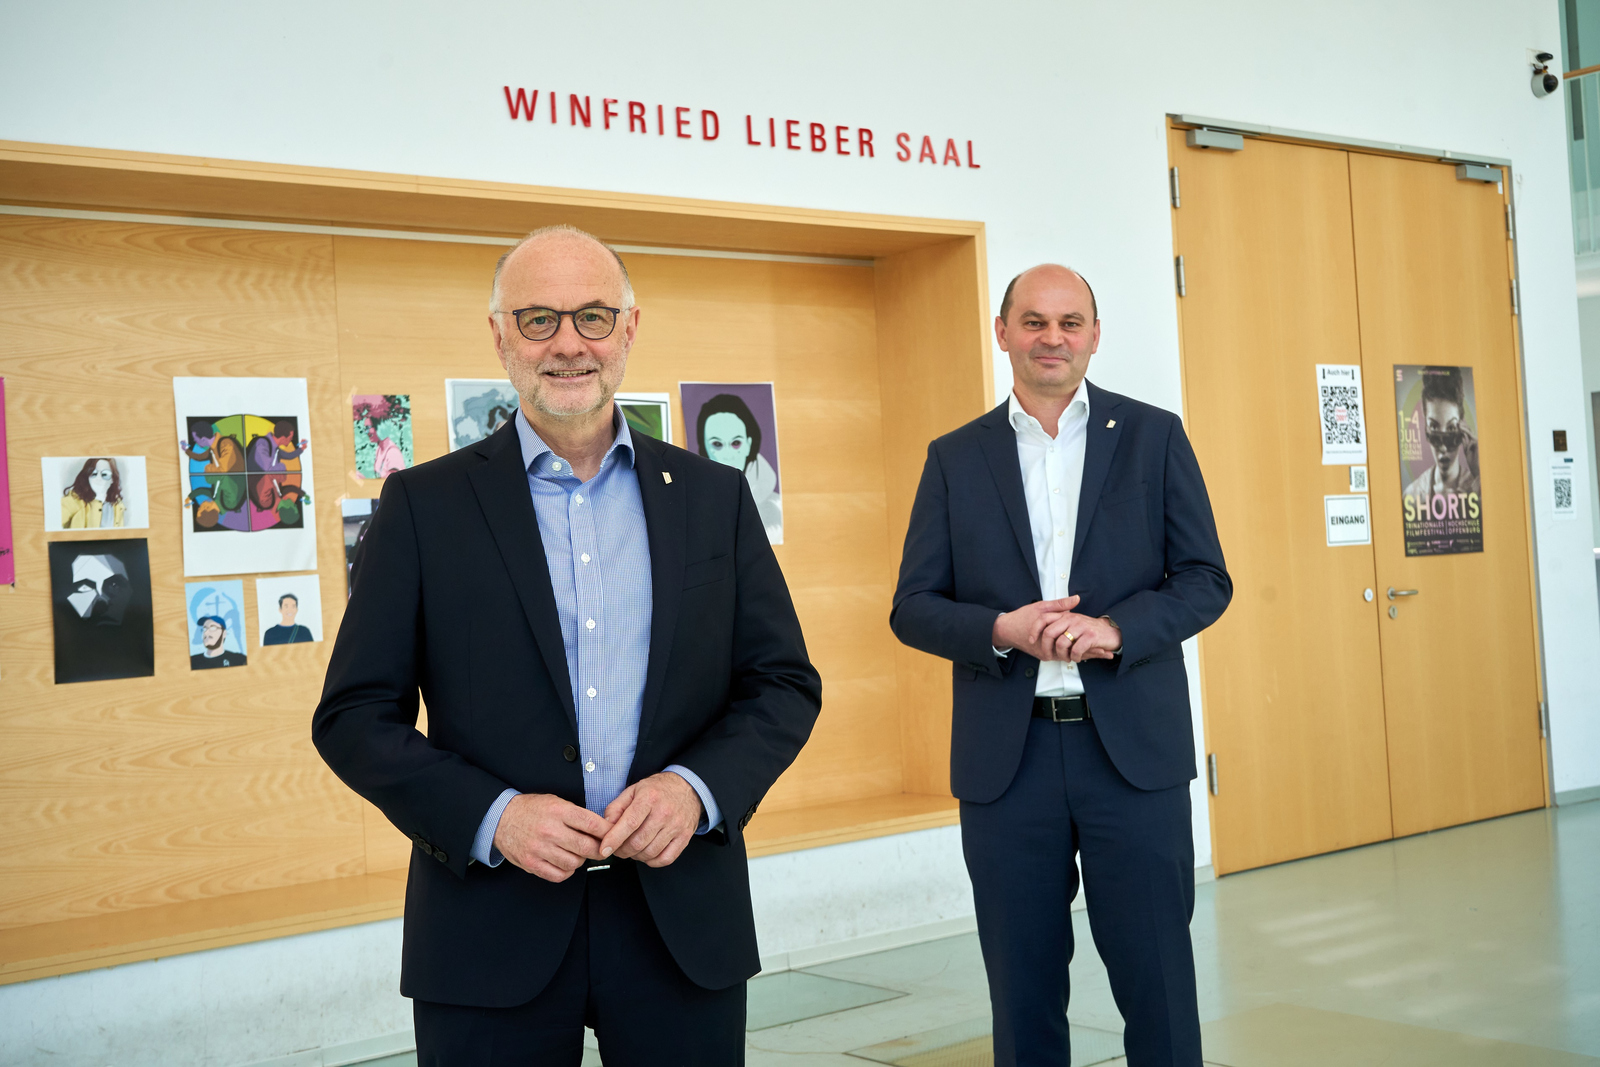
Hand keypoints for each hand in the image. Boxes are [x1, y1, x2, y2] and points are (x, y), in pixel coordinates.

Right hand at [492, 793, 608, 881]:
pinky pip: (559, 875)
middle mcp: (550, 830)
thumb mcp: (555, 802)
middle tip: (601, 849)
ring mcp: (540, 848)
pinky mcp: (531, 863)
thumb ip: (577, 815)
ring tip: (576, 852)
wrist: (500, 818)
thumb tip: (602, 829)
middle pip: (586, 847)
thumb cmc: (531, 809)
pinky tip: (564, 862)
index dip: (607, 832)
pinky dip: (566, 871)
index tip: (613, 835)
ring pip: (574, 863)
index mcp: (558, 811)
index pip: (592, 824)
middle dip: (599, 850)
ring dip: (580, 860)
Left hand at [599, 772, 703, 867]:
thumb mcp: (633, 790)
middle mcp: (664, 812)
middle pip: (638, 842)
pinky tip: (647, 853)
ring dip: (636, 856)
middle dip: (622, 851)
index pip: (629, 824)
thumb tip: (605, 827)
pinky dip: (652, 861)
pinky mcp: (685, 837)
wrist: (687, 787)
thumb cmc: (658, 789)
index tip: (604, 849)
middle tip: (618, 848)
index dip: (614, 839)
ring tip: (632, 849)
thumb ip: (616, 808)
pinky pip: (666, 859)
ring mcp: (676, 826)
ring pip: (650, 853)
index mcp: (649, 798)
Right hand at [994, 597, 1080, 660]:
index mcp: (1049, 634)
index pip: (1072, 636)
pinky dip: (1061, 648)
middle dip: (1076, 639)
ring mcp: (1045, 653)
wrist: (1006, 630)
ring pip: (1064, 651)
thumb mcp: (1042, 607)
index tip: (1085, 627)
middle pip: (1070, 646)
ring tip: (1075, 637)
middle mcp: (1047, 647)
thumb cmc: (1022, 617)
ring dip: (1069, 645)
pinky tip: (1063, 640)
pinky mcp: (1042, 656)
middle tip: (1083, 635)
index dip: (1080, 632)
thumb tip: (1077, 599)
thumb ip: (1060, 604)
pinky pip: (1057, 654)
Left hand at [1036, 611, 1121, 662]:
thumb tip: (1039, 635)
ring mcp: (1080, 626)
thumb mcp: (1071, 625)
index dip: (1034, 630)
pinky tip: (1076, 658)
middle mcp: (1071, 618)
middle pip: (1049, 633)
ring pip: (1062, 643)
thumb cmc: (1088, 631)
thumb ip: (1058, 627)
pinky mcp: (1090, 635)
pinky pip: (1076, 649)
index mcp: (1064, 615)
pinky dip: (1074, 657)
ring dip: (1062, 655)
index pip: (1043, 619)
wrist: (1111, 632)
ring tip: (1067, 658)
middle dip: (1046, 648)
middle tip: (1049, 657)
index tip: (1031, 640)